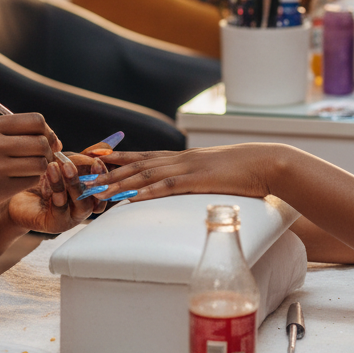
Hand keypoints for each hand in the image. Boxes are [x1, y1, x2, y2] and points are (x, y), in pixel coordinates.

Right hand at [0, 113, 58, 225]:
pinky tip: (20, 181)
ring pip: (40, 163)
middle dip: (48, 151)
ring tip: (30, 171)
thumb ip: (9, 132)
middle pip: (41, 142)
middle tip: (43, 158)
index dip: (47, 131)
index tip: (48, 141)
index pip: (35, 120)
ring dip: (41, 168)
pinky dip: (31, 182)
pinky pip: (30, 181)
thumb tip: (50, 136)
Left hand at [7, 153, 108, 232]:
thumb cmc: (42, 180)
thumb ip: (82, 157)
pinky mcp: (56, 224)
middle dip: (97, 179)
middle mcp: (84, 207)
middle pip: (99, 195)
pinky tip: (51, 171)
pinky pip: (60, 206)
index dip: (106, 174)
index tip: (99, 160)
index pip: (106, 185)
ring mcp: (72, 217)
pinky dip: (57, 187)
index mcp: (89, 193)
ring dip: (74, 181)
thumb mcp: (64, 165)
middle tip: (93, 163)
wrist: (16, 196)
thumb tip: (105, 147)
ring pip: (81, 201)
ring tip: (65, 164)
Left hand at [94, 144, 285, 203]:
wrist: (267, 163)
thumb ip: (199, 177)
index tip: (98, 157)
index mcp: (184, 158)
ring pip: (146, 174)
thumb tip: (189, 185)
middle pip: (138, 163)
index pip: (145, 155)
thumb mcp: (215, 172)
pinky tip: (131, 197)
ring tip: (98, 190)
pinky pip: (167, 186)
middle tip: (86, 175)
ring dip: (119, 182)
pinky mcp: (198, 180)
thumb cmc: (245, 171)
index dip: (120, 156)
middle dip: (110, 170)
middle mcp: (181, 159)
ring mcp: (188, 168)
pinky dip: (146, 191)